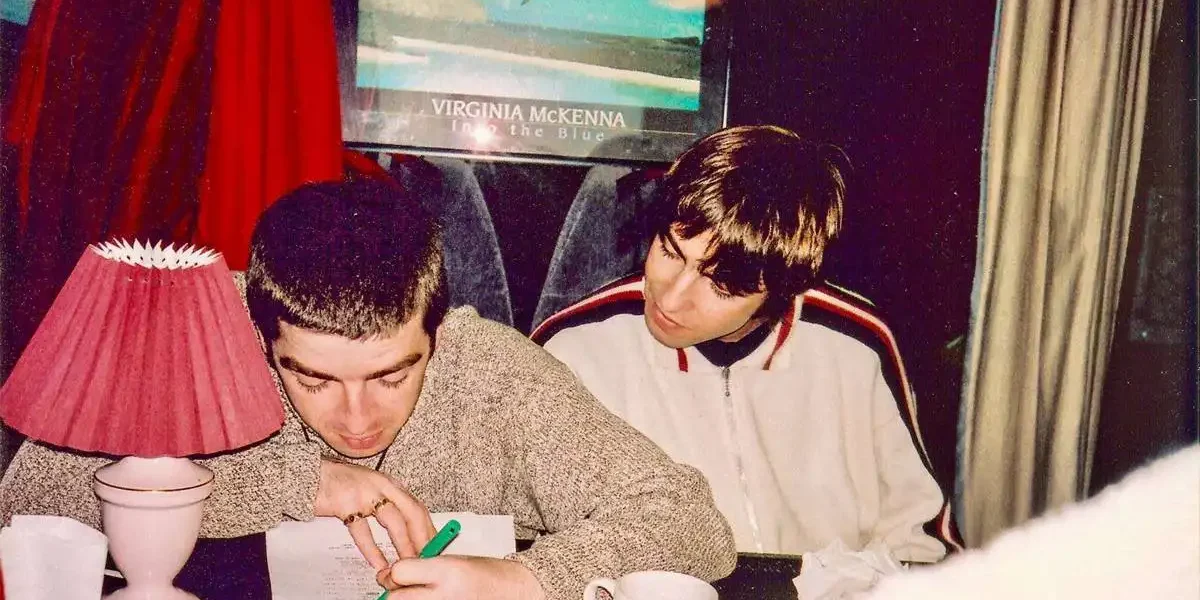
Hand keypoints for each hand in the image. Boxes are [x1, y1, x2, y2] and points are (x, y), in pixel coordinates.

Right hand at [313, 458, 436, 570]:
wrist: (308, 474)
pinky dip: (372, 549)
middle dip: (422, 537)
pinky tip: (377, 562)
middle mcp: (382, 485)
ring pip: (394, 521)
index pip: (417, 506)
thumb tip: (406, 531)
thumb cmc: (338, 484)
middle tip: (426, 556)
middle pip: (412, 512)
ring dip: (403, 544)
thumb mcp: (369, 488)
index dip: (428, 527)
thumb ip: (387, 505)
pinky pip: (363, 531)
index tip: (434, 545)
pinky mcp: (346, 503)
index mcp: (389, 484)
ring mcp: (365, 493)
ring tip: (408, 562)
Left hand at [376, 556, 545, 599]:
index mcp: (447, 572)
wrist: (512, 591)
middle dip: (395, 591)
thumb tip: (393, 574)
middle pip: (395, 598)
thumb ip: (423, 566)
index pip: (399, 572)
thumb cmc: (487, 575)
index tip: (400, 571)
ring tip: (420, 595)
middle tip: (402, 587)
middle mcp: (444, 596)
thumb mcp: (454, 560)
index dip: (397, 570)